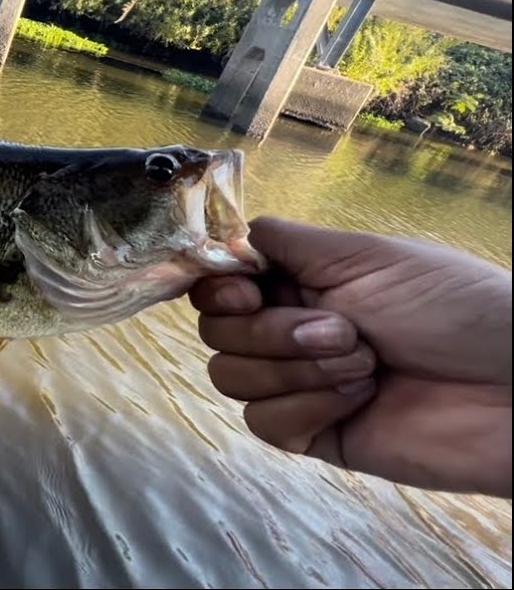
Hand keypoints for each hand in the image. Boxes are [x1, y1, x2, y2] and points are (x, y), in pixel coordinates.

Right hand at [189, 216, 510, 497]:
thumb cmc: (456, 308)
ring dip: (294, 369)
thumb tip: (227, 237)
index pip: (221, 286)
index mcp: (303, 283)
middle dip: (273, 331)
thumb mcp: (368, 255)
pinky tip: (359, 400)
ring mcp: (300, 386)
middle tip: (345, 331)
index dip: (220, 290)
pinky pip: (264, 423)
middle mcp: (292, 331)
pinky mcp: (314, 435)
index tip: (249, 292)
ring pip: (231, 378)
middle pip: (217, 333)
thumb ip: (287, 242)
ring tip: (365, 366)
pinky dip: (305, 407)